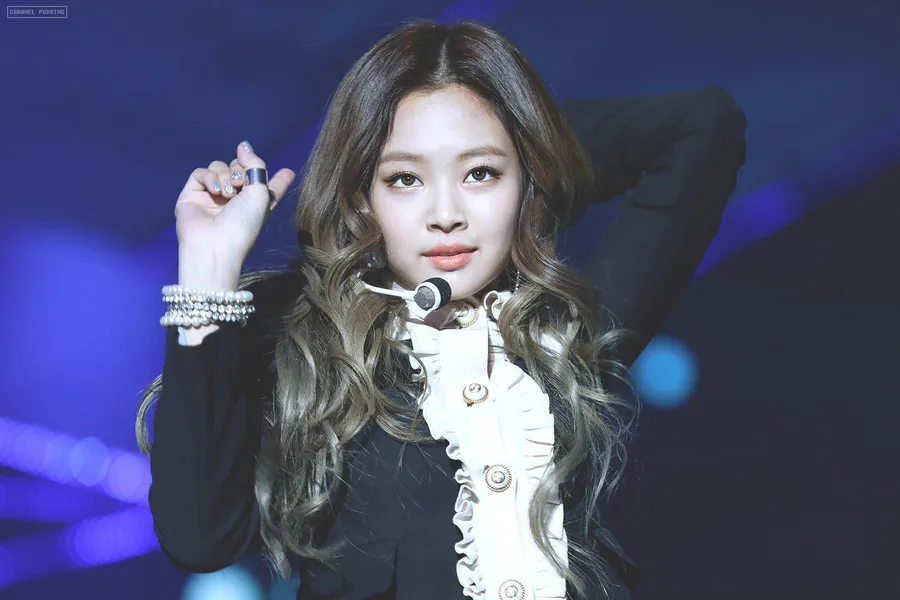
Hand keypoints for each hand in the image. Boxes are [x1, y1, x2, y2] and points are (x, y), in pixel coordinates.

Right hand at [174, 141, 295, 285]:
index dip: (279, 179)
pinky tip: (215, 191)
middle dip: (241, 170)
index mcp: (256, 203)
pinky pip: (201, 173)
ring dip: (226, 175)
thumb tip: (244, 146)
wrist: (215, 244)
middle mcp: (236, 199)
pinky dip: (209, 177)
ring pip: (220, 167)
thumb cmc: (244, 224)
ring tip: (228, 193)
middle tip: (240, 184)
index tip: (288, 172)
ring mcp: (213, 196)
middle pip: (240, 168)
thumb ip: (255, 164)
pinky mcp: (192, 195)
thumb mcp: (260, 193)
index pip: (268, 187)